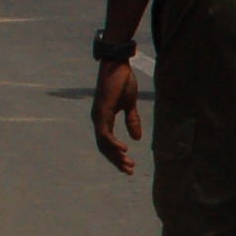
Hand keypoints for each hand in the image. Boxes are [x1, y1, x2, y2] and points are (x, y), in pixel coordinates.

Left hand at [92, 58, 142, 173]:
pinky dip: (113, 143)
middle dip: (116, 160)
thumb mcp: (129, 104)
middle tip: (129, 170)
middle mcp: (98, 119)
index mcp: (104, 118)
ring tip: (128, 164)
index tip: (129, 165)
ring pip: (104, 143)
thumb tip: (137, 138)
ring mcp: (98, 116)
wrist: (117, 64)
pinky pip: (105, 133)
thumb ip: (132, 121)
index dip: (117, 155)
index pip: (107, 142)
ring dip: (116, 155)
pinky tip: (123, 149)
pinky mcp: (102, 111)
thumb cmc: (122, 81)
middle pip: (104, 147)